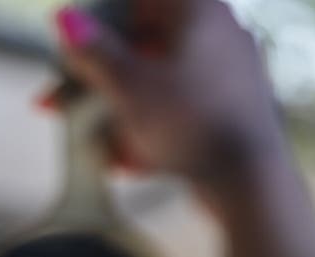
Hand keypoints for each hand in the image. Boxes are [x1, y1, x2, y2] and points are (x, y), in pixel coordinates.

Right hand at [51, 1, 283, 184]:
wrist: (250, 180)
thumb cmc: (193, 123)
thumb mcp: (130, 86)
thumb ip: (95, 52)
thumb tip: (65, 19)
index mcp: (198, 9)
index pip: (137, 3)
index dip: (99, 26)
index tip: (73, 53)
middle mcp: (221, 32)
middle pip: (149, 46)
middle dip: (108, 78)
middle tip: (74, 102)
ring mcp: (232, 74)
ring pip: (164, 84)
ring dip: (127, 110)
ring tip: (98, 142)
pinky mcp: (235, 112)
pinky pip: (184, 113)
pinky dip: (155, 131)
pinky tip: (131, 161)